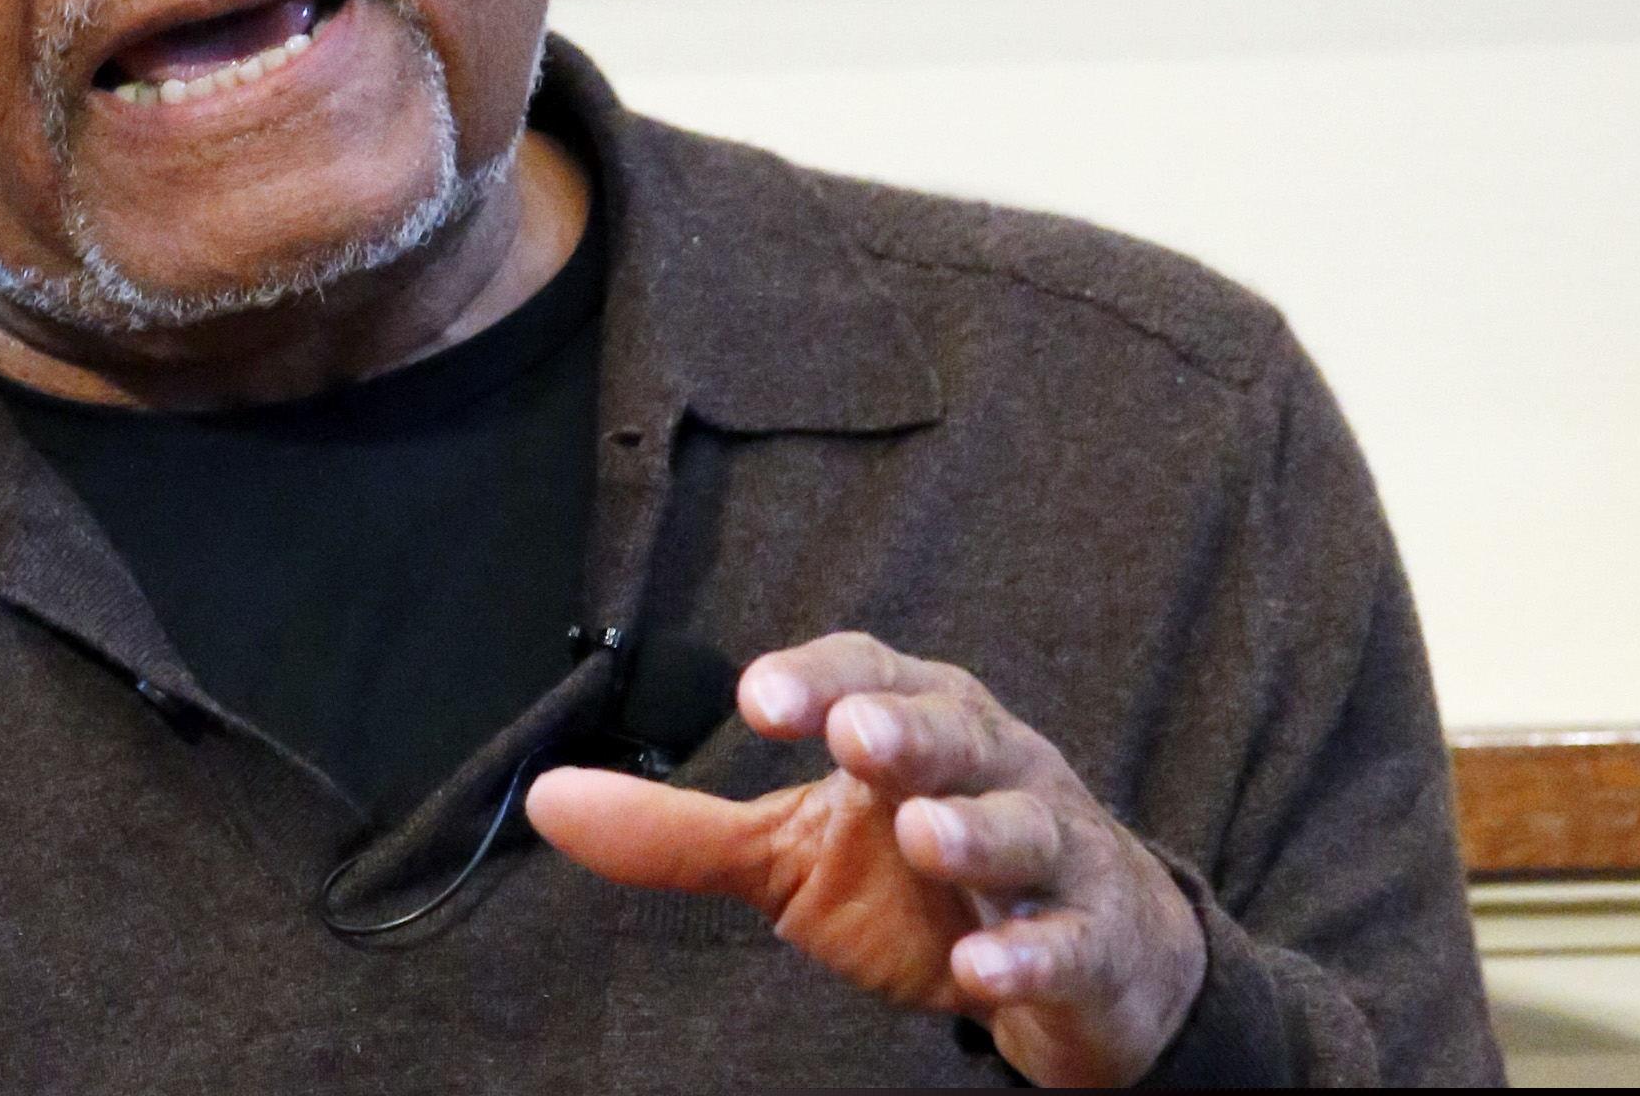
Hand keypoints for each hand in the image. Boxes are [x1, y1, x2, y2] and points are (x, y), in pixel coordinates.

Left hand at [526, 632, 1203, 1087]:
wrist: (1083, 959)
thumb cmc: (919, 879)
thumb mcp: (791, 851)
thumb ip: (680, 830)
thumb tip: (546, 800)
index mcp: (910, 722)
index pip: (867, 674)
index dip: (817, 677)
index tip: (758, 696)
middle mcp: (989, 765)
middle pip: (954, 730)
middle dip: (905, 729)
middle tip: (856, 733)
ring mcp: (1052, 849)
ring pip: (1023, 824)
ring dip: (976, 830)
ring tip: (926, 834)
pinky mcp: (1094, 938)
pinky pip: (1068, 940)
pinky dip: (1030, 952)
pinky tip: (984, 966)